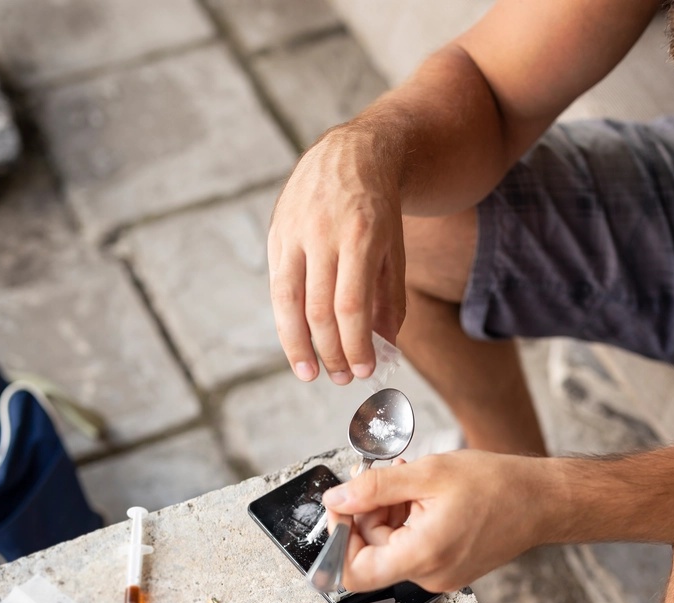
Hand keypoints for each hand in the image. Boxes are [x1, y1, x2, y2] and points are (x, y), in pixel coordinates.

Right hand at [267, 125, 406, 384]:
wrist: (352, 152)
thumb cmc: (379, 208)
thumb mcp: (396, 248)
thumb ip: (390, 297)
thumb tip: (384, 347)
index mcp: (361, 236)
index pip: (351, 305)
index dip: (355, 344)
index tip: (364, 370)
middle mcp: (324, 233)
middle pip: (320, 309)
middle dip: (331, 352)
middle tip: (343, 378)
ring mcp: (295, 231)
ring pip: (289, 302)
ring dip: (299, 346)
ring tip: (311, 373)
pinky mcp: (277, 232)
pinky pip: (277, 286)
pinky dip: (286, 321)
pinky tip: (297, 344)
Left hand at [321, 451, 546, 592]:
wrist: (543, 500)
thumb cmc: (497, 486)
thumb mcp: (426, 474)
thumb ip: (373, 488)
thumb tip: (336, 499)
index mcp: (423, 556)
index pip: (353, 574)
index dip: (336, 540)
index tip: (341, 507)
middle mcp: (430, 575)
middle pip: (371, 552)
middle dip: (367, 512)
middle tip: (378, 476)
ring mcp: (440, 574)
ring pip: (391, 545)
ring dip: (389, 511)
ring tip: (409, 479)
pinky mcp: (449, 567)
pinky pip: (412, 546)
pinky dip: (408, 518)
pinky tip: (422, 493)